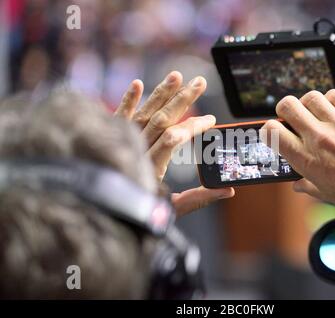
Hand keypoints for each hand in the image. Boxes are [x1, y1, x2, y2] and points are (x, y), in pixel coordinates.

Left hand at [115, 71, 233, 215]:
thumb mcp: (171, 210)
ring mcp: (120, 143)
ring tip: (176, 76)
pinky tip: (137, 84)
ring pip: (143, 114)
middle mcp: (135, 152)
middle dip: (182, 99)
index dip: (193, 127)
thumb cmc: (138, 216)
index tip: (211, 119)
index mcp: (151, 169)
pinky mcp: (107, 139)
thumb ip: (198, 198)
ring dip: (160, 94)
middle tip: (199, 82)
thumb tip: (228, 190)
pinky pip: (117, 117)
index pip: (174, 140)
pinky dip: (127, 101)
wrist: (99, 217)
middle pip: (160, 120)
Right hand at [261, 89, 334, 227]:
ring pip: (311, 97)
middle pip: (287, 106)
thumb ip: (307, 186)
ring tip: (316, 113)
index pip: (272, 132)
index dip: (269, 129)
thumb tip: (297, 184)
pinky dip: (332, 99)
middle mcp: (319, 139)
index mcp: (306, 160)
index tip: (275, 132)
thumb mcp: (327, 195)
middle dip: (285, 110)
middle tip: (292, 118)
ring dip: (309, 104)